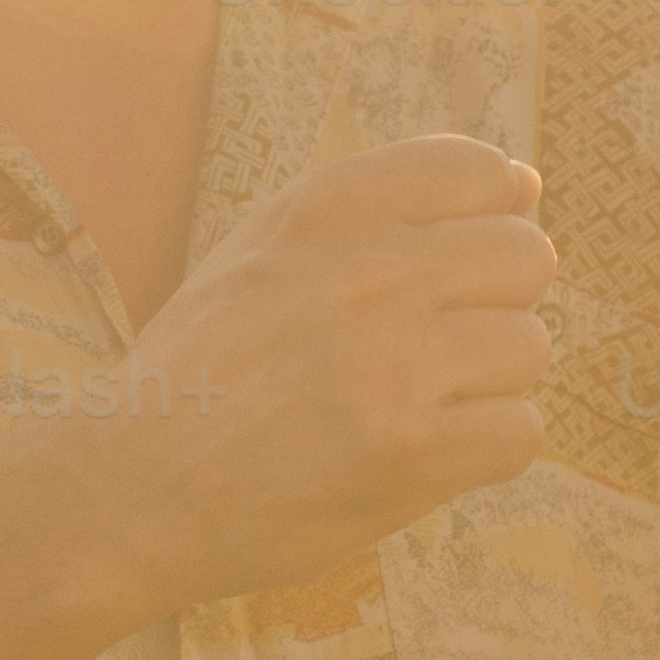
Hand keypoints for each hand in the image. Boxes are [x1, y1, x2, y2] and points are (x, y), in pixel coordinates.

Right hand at [53, 134, 556, 610]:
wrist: (130, 487)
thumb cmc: (205, 366)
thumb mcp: (264, 246)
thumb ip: (381, 206)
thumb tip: (526, 185)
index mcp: (326, 209)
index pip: (481, 172)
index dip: (489, 218)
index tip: (452, 265)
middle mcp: (369, 270)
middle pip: (526, 257)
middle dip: (493, 303)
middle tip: (430, 347)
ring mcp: (393, 363)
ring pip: (529, 347)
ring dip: (487, 383)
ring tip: (414, 404)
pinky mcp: (410, 453)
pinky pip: (520, 432)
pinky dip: (482, 450)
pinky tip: (423, 452)